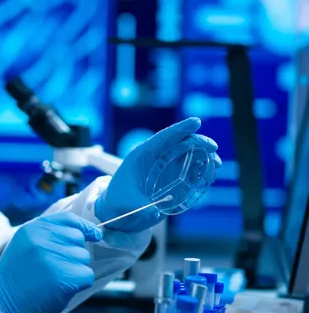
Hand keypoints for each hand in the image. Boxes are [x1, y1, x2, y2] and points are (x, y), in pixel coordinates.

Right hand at [0, 212, 102, 312]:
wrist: (6, 305)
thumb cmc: (19, 278)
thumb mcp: (25, 245)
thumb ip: (49, 234)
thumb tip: (88, 232)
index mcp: (32, 229)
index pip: (67, 218)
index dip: (84, 226)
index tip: (95, 234)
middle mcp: (40, 239)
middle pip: (77, 238)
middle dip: (74, 253)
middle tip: (55, 268)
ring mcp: (51, 256)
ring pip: (83, 257)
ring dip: (75, 269)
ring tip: (54, 278)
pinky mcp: (63, 276)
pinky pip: (86, 274)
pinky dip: (80, 284)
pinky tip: (61, 288)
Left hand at [95, 117, 220, 231]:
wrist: (118, 210)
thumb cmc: (118, 202)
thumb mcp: (126, 203)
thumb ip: (139, 207)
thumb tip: (154, 212)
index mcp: (142, 155)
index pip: (162, 137)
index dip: (179, 129)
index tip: (196, 122)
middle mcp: (156, 158)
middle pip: (179, 143)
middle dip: (198, 142)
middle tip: (213, 149)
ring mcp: (166, 168)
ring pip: (188, 155)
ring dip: (204, 156)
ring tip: (216, 164)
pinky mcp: (173, 179)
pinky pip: (191, 170)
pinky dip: (202, 170)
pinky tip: (210, 175)